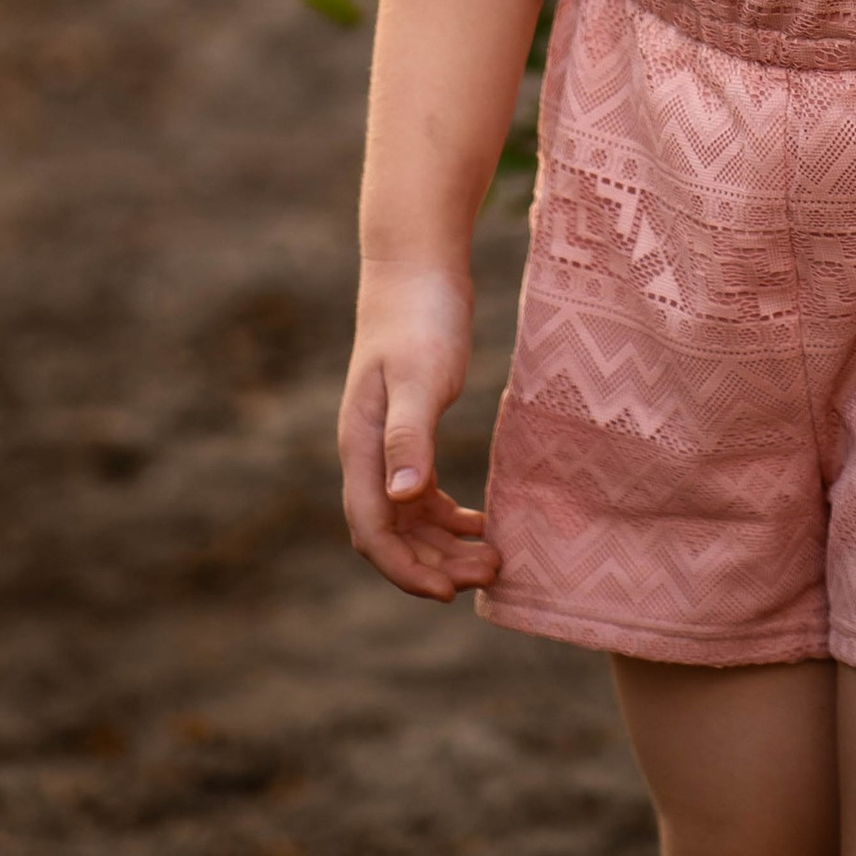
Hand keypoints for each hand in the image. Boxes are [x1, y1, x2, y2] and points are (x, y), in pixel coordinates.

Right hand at [337, 261, 501, 601]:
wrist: (417, 262)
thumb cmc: (419, 314)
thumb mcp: (420, 375)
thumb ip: (410, 436)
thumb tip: (403, 500)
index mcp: (361, 445)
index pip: (372, 532)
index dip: (407, 570)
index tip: (451, 592)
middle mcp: (366, 452)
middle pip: (391, 534)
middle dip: (435, 564)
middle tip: (491, 572)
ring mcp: (385, 442)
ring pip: (408, 519)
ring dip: (444, 545)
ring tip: (494, 556)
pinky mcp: (409, 427)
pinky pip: (422, 493)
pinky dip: (448, 516)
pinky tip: (482, 521)